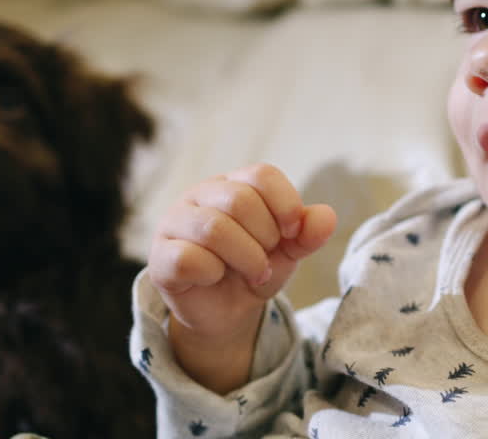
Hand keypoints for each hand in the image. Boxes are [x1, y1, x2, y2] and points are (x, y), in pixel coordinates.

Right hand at [147, 163, 335, 389]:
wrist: (227, 312)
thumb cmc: (254, 269)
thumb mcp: (288, 251)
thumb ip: (307, 233)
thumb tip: (327, 217)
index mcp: (233, 184)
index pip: (262, 174)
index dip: (286, 205)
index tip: (291, 234)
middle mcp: (200, 195)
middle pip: (240, 199)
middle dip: (265, 237)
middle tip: (267, 260)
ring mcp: (174, 223)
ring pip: (214, 228)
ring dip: (246, 257)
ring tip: (254, 273)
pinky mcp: (160, 258)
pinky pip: (188, 258)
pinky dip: (213, 272)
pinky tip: (215, 278)